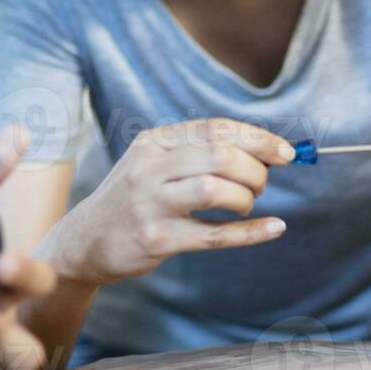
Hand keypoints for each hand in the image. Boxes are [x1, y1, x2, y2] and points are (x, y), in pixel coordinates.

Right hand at [42, 117, 292, 285]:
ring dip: (246, 198)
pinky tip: (274, 228)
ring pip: (217, 190)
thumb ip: (198, 153)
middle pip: (220, 155)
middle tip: (262, 184)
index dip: (258, 138)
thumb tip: (265, 150)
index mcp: (153, 141)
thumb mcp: (153, 163)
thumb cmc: (132, 199)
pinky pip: (215, 235)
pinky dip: (252, 232)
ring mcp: (151, 204)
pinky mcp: (156, 239)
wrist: (83, 241)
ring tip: (246, 205)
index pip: (216, 128)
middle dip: (255, 169)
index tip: (286, 152)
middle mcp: (149, 167)